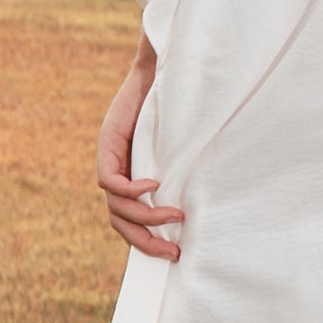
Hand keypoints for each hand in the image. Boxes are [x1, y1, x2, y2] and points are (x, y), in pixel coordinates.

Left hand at [97, 39, 183, 261]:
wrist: (160, 68)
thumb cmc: (179, 107)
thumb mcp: (181, 149)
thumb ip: (184, 173)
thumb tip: (216, 202)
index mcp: (131, 178)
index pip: (129, 221)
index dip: (147, 241)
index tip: (175, 254)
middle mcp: (117, 171)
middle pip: (119, 222)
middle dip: (145, 241)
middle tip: (174, 253)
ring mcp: (109, 158)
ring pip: (116, 206)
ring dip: (146, 217)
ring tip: (176, 215)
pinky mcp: (107, 144)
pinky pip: (110, 181)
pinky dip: (133, 190)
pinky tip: (156, 186)